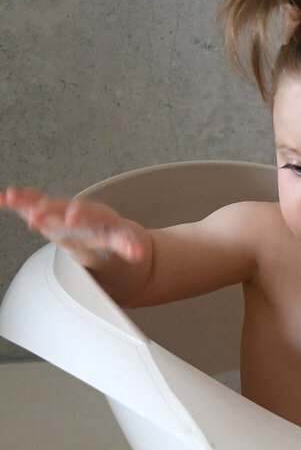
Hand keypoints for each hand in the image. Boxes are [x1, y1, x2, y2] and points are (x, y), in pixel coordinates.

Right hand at [1, 187, 146, 265]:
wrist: (104, 232)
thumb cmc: (109, 236)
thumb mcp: (121, 241)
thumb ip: (128, 245)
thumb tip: (138, 251)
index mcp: (96, 218)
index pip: (89, 216)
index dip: (81, 216)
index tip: (72, 218)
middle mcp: (77, 212)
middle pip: (63, 209)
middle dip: (51, 210)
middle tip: (38, 214)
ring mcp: (61, 211)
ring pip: (44, 204)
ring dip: (30, 202)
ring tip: (13, 197)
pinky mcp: (48, 212)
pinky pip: (32, 204)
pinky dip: (19, 202)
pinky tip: (4, 198)